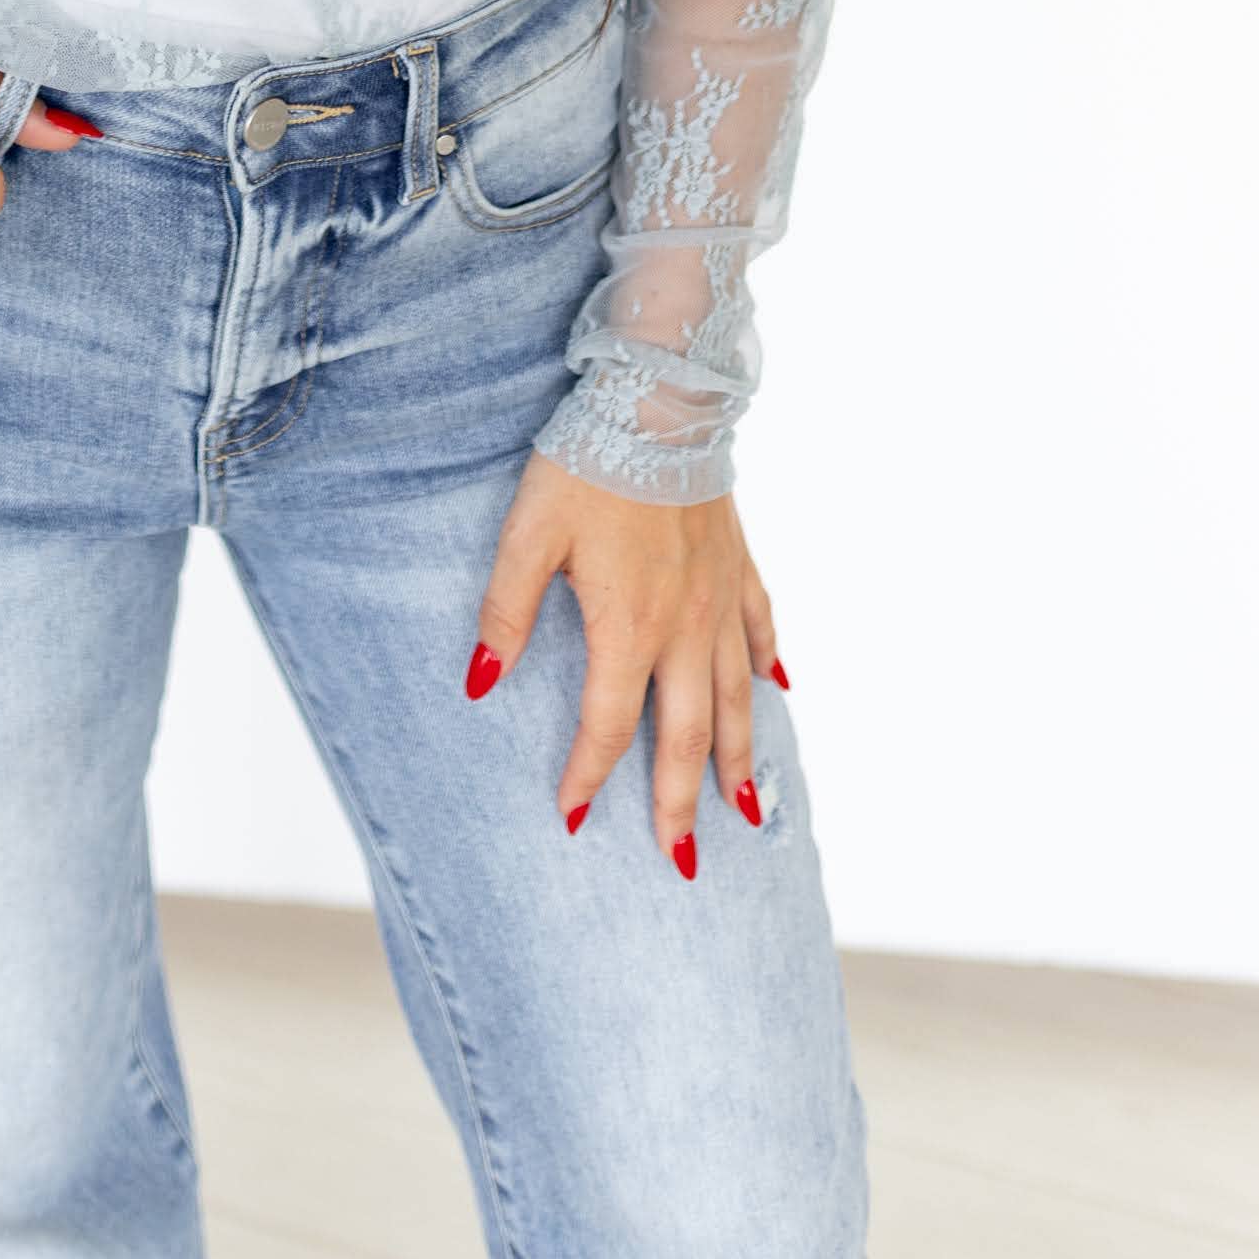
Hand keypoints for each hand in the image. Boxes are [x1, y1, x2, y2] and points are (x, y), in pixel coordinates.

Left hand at [467, 449, 784, 874]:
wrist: (659, 398)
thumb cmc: (586, 463)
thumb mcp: (527, 534)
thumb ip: (504, 613)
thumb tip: (481, 684)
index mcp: (630, 628)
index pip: (611, 727)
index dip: (591, 776)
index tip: (575, 817)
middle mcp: (686, 627)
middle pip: (689, 735)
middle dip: (683, 802)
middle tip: (682, 860)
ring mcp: (719, 596)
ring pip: (736, 697)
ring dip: (740, 758)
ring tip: (745, 811)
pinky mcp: (738, 562)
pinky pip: (760, 628)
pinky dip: (769, 666)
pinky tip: (778, 690)